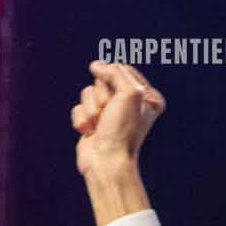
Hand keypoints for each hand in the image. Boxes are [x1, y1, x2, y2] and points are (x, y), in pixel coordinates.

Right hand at [72, 61, 165, 175]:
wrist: (106, 161)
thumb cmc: (122, 131)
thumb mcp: (128, 93)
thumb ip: (115, 72)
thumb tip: (96, 65)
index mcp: (147, 97)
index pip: (123, 70)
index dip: (114, 79)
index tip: (117, 96)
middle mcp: (129, 104)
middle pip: (103, 80)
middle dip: (102, 97)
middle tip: (109, 114)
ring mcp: (110, 113)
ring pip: (88, 92)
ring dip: (91, 110)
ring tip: (99, 125)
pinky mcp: (93, 122)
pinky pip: (78, 107)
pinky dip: (81, 119)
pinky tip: (90, 132)